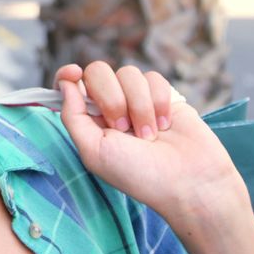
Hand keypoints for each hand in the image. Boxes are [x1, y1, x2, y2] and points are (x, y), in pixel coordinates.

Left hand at [56, 62, 248, 221]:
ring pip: (128, 73)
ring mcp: (138, 99)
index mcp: (90, 119)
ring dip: (139, 105)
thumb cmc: (139, 174)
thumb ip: (73, 116)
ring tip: (150, 135)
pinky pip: (154, 78)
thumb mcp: (94, 152)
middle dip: (111, 97)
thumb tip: (64, 84)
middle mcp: (111, 106)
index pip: (70, 84)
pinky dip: (159, 101)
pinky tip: (165, 124)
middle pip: (98, 72)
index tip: (74, 74)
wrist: (189, 181)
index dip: (67, 74)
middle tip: (123, 127)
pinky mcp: (164, 95)